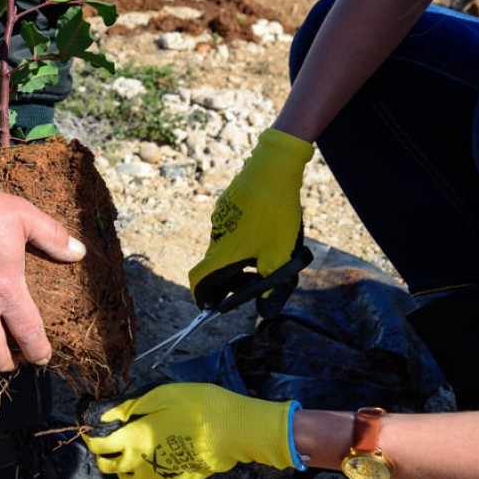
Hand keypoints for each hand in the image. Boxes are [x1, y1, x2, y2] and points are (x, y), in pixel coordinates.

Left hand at [84, 382, 301, 478]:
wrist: (232, 430)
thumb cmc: (198, 406)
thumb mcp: (161, 395)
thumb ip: (130, 407)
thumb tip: (107, 416)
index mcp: (135, 437)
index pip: (100, 445)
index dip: (91, 438)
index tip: (90, 429)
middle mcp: (141, 462)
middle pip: (108, 465)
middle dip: (101, 454)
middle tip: (106, 441)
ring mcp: (157, 477)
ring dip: (118, 467)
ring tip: (125, 453)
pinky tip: (140, 473)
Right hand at [188, 128, 312, 308]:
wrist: (272, 169)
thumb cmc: (276, 214)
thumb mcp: (280, 255)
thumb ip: (272, 285)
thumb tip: (265, 309)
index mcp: (224, 253)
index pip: (198, 280)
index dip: (201, 296)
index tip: (210, 305)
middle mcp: (215, 236)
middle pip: (214, 266)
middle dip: (230, 278)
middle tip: (254, 280)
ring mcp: (220, 217)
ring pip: (224, 246)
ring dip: (239, 256)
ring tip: (268, 250)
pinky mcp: (228, 203)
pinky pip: (230, 228)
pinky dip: (242, 237)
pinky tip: (265, 227)